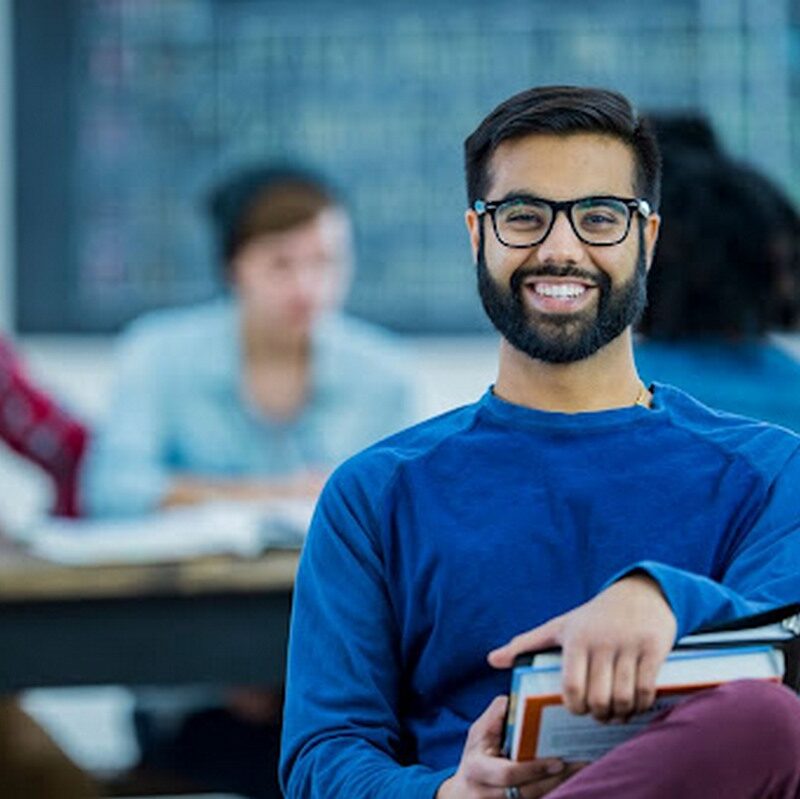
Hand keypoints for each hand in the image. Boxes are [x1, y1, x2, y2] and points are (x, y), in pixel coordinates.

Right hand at [436, 696, 583, 798]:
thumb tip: (520, 699)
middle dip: (555, 779)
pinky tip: (571, 778)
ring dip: (560, 785)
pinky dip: (555, 790)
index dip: (534, 768)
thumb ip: (497, 715)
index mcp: (478, 769)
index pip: (509, 773)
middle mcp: (488, 793)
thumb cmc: (476, 756)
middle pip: (528, 791)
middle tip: (579, 764)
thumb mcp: (478, 733)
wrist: (465, 793)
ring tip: (581, 768)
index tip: (558, 761)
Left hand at [488, 574, 676, 720]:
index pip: (571, 687)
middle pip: (598, 698)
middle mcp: (602, 642)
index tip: (578, 711)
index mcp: (576, 639)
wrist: (639, 593)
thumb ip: (526, 643)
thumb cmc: (593, 616)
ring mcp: (629, 645)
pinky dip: (641, 705)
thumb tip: (491, 660)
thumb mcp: (559, 626)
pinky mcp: (654, 648)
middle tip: (599, 717)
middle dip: (598, 716)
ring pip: (624, 698)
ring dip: (621, 714)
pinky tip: (636, 705)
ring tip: (617, 714)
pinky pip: (647, 689)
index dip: (575, 708)